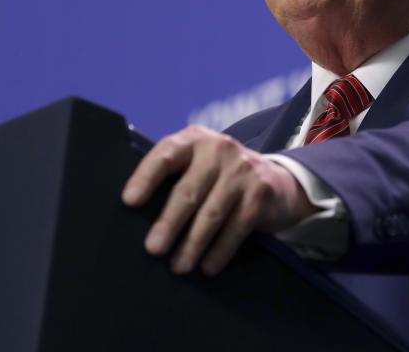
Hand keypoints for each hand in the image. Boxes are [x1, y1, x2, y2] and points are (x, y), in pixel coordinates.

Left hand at [121, 125, 315, 275]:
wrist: (278, 182)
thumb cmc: (221, 178)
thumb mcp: (199, 165)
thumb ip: (175, 178)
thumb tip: (136, 218)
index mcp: (194, 140)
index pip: (165, 154)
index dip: (146, 177)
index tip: (130, 202)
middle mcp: (219, 149)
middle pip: (188, 190)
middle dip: (168, 223)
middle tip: (152, 249)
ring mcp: (242, 171)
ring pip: (211, 213)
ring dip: (192, 244)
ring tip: (178, 267)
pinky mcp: (260, 193)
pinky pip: (235, 228)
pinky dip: (219, 251)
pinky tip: (207, 267)